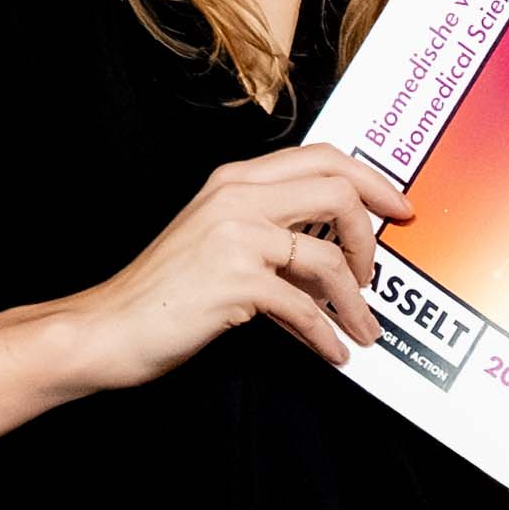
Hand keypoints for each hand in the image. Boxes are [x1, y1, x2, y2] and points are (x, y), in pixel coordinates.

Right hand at [87, 142, 403, 383]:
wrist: (109, 326)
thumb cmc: (164, 291)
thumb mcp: (217, 238)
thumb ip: (267, 226)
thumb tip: (332, 245)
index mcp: (236, 180)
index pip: (323, 157)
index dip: (372, 181)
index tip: (399, 209)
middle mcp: (238, 197)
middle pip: (338, 191)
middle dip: (370, 237)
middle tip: (376, 274)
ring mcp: (236, 237)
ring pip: (327, 258)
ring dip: (355, 301)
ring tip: (362, 327)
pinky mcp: (235, 282)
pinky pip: (305, 308)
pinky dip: (327, 335)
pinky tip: (334, 352)